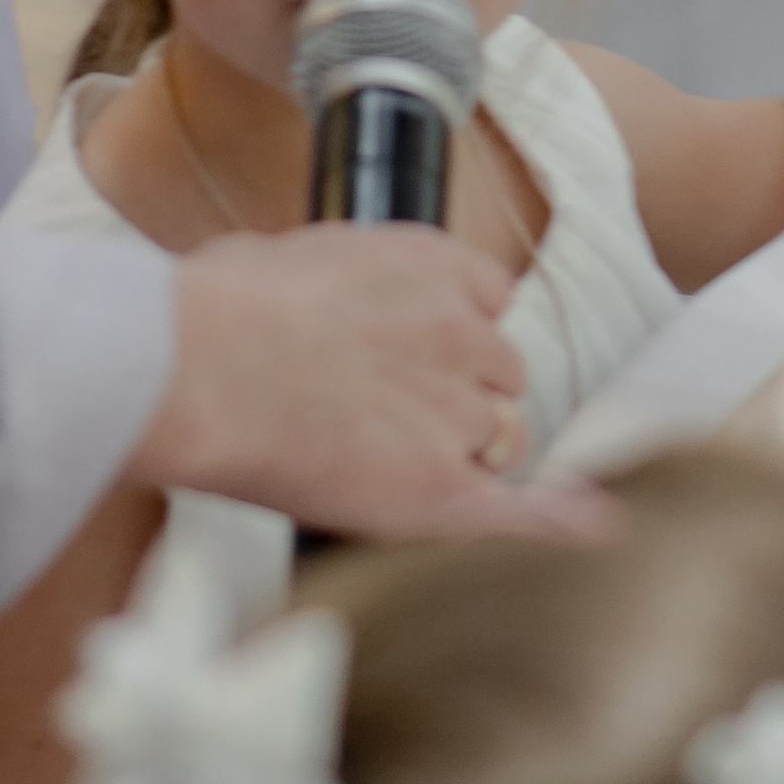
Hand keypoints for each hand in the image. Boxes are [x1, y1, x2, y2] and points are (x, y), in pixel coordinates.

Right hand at [130, 225, 614, 543]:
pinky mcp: (441, 491)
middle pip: (500, 375)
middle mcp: (462, 334)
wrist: (192, 372)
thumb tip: (308, 289)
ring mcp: (458, 415)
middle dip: (461, 397)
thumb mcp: (279, 255)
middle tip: (389, 417)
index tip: (425, 350)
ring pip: (497, 440)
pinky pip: (521, 511)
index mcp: (427, 264)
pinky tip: (590, 528)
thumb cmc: (208, 312)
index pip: (489, 298)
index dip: (458, 332)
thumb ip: (330, 278)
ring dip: (459, 453)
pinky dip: (557, 522)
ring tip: (380, 466)